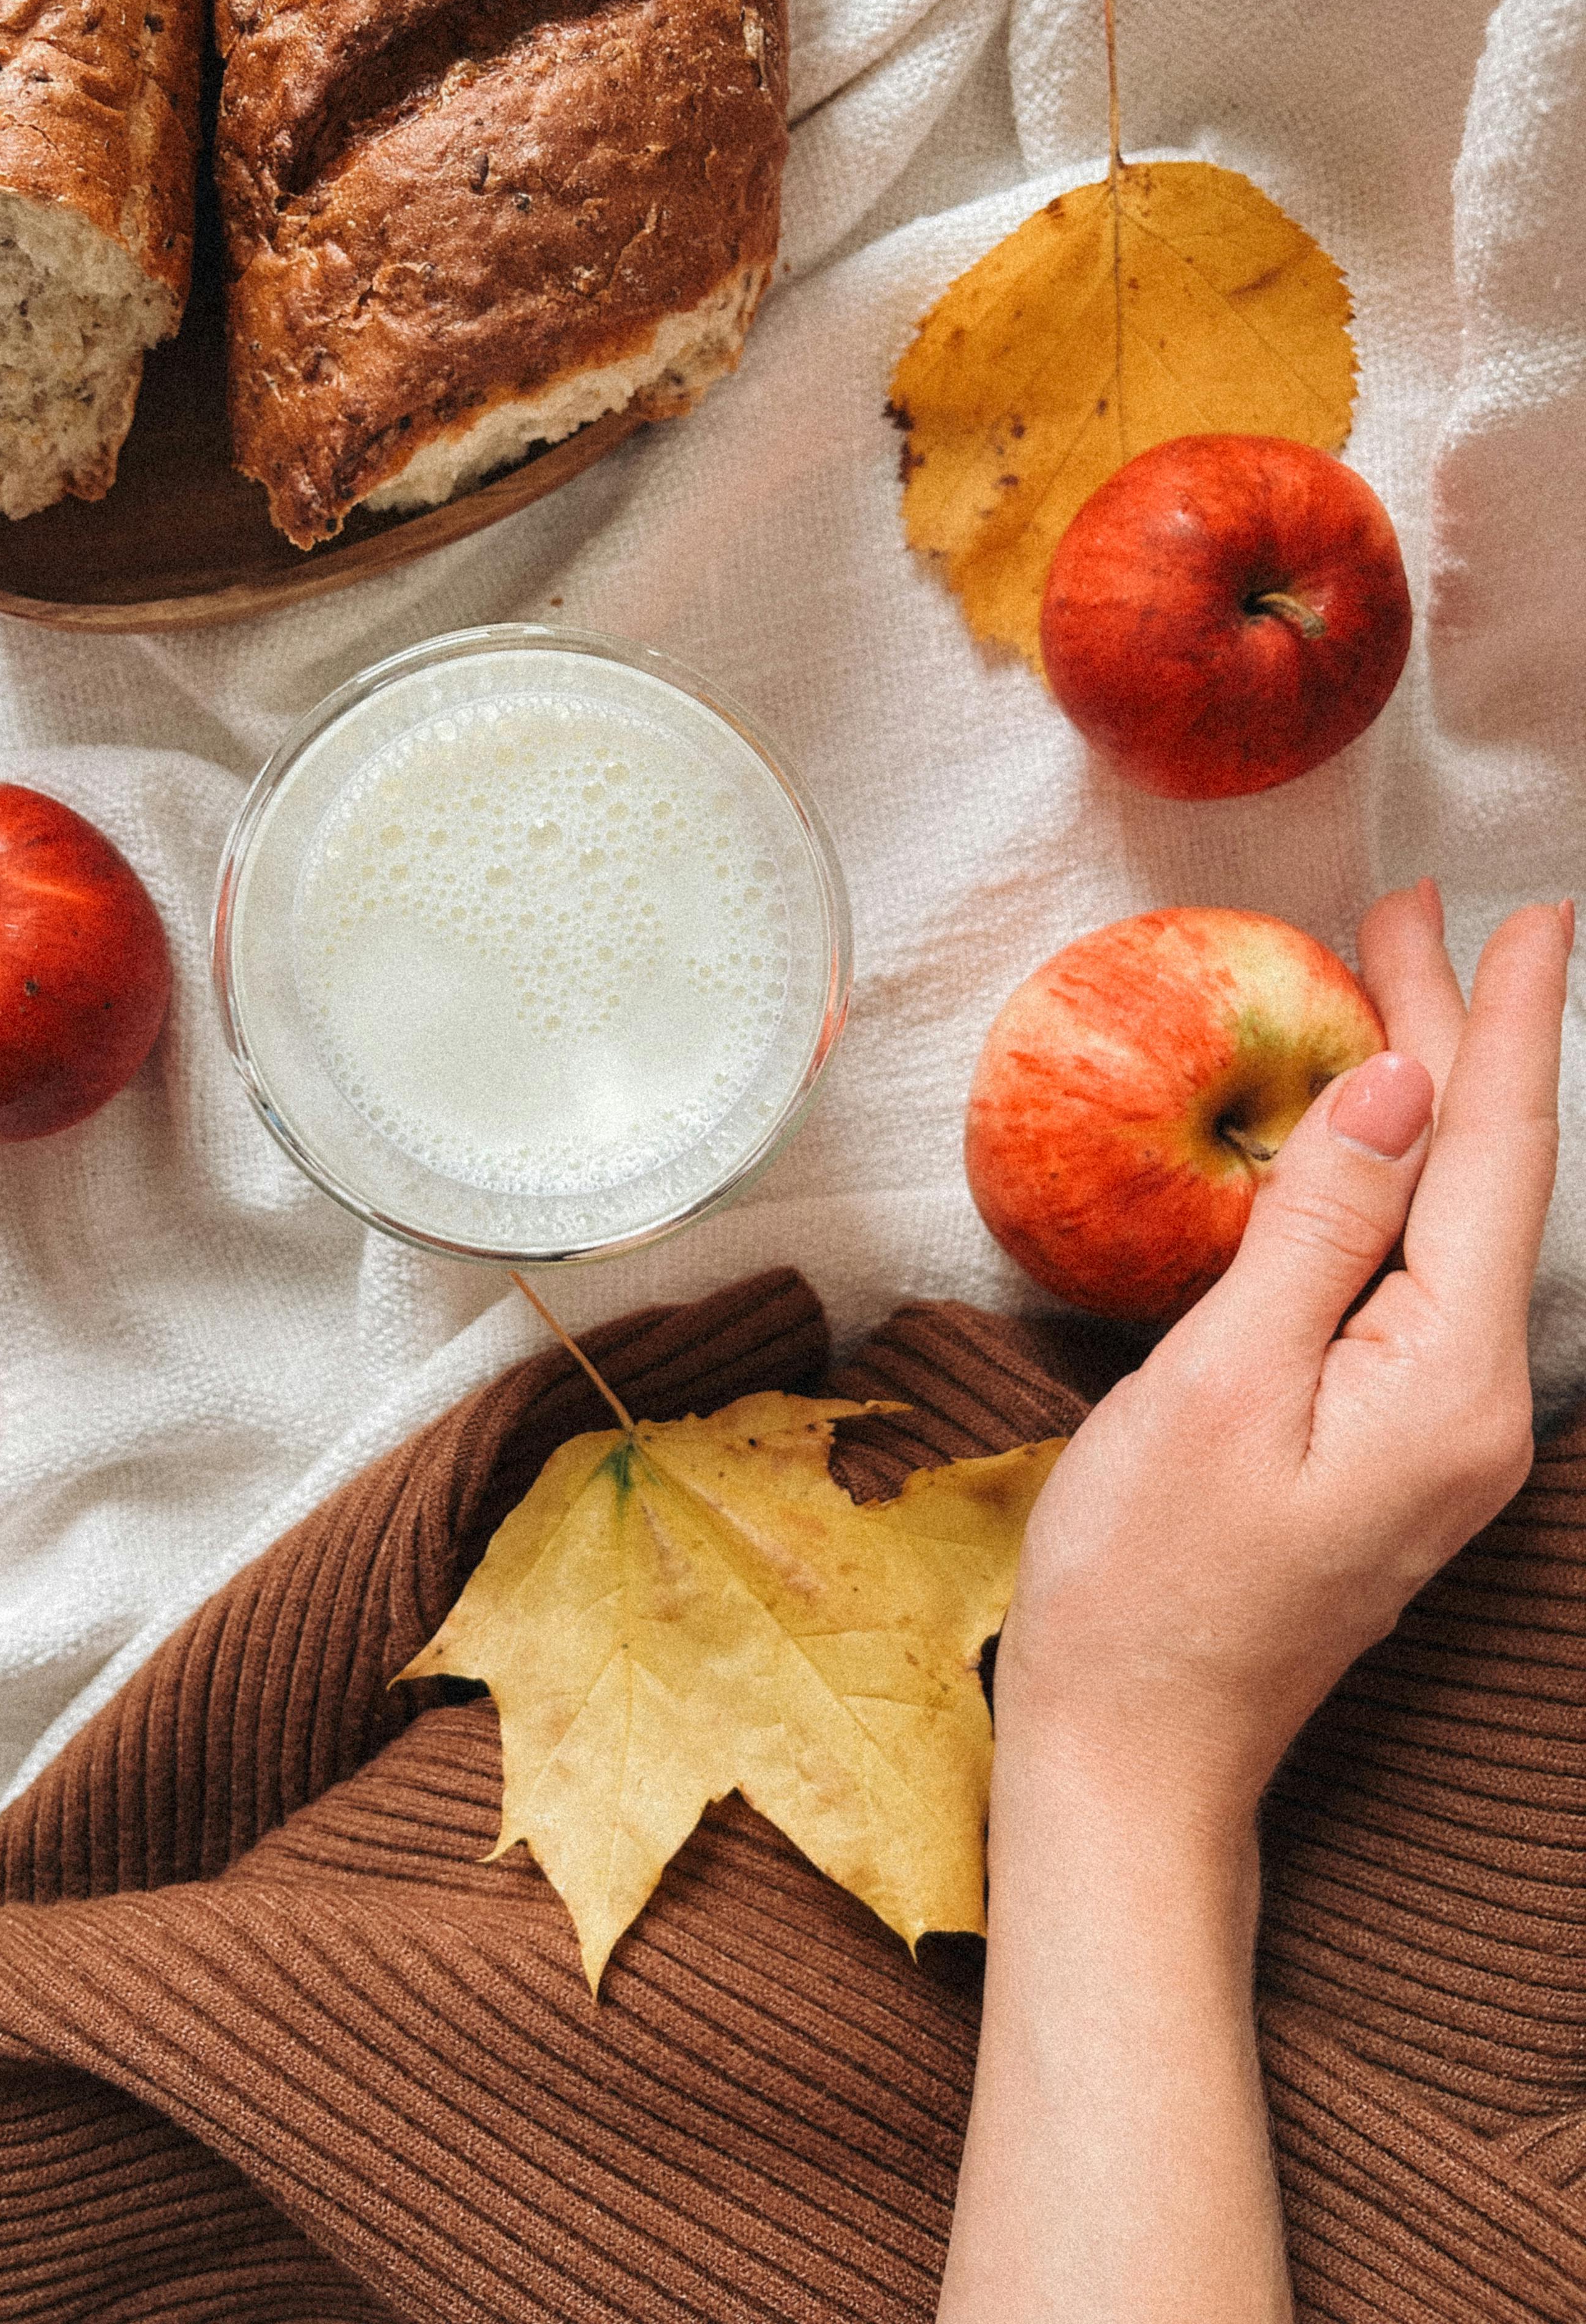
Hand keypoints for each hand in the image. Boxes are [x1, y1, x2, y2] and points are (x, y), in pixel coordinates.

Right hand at [993, 879, 1571, 1832]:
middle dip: (1453, 1042)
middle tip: (1407, 916)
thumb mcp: (1221, 1382)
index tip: (1528, 914)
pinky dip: (1388, 1187)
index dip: (1506, 1026)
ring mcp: (1438, 1435)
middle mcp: (1474, 1405)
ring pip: (1447, 1227)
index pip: (1495, 1160)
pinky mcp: (1389, 1449)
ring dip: (1422, 1103)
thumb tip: (1398, 1089)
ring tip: (1391, 994)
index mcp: (1448, 1382)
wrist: (1135, 1750)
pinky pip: (1409, 1281)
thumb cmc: (1149, 1582)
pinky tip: (1360, 1147)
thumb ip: (1319, 1228)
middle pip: (1479, 1183)